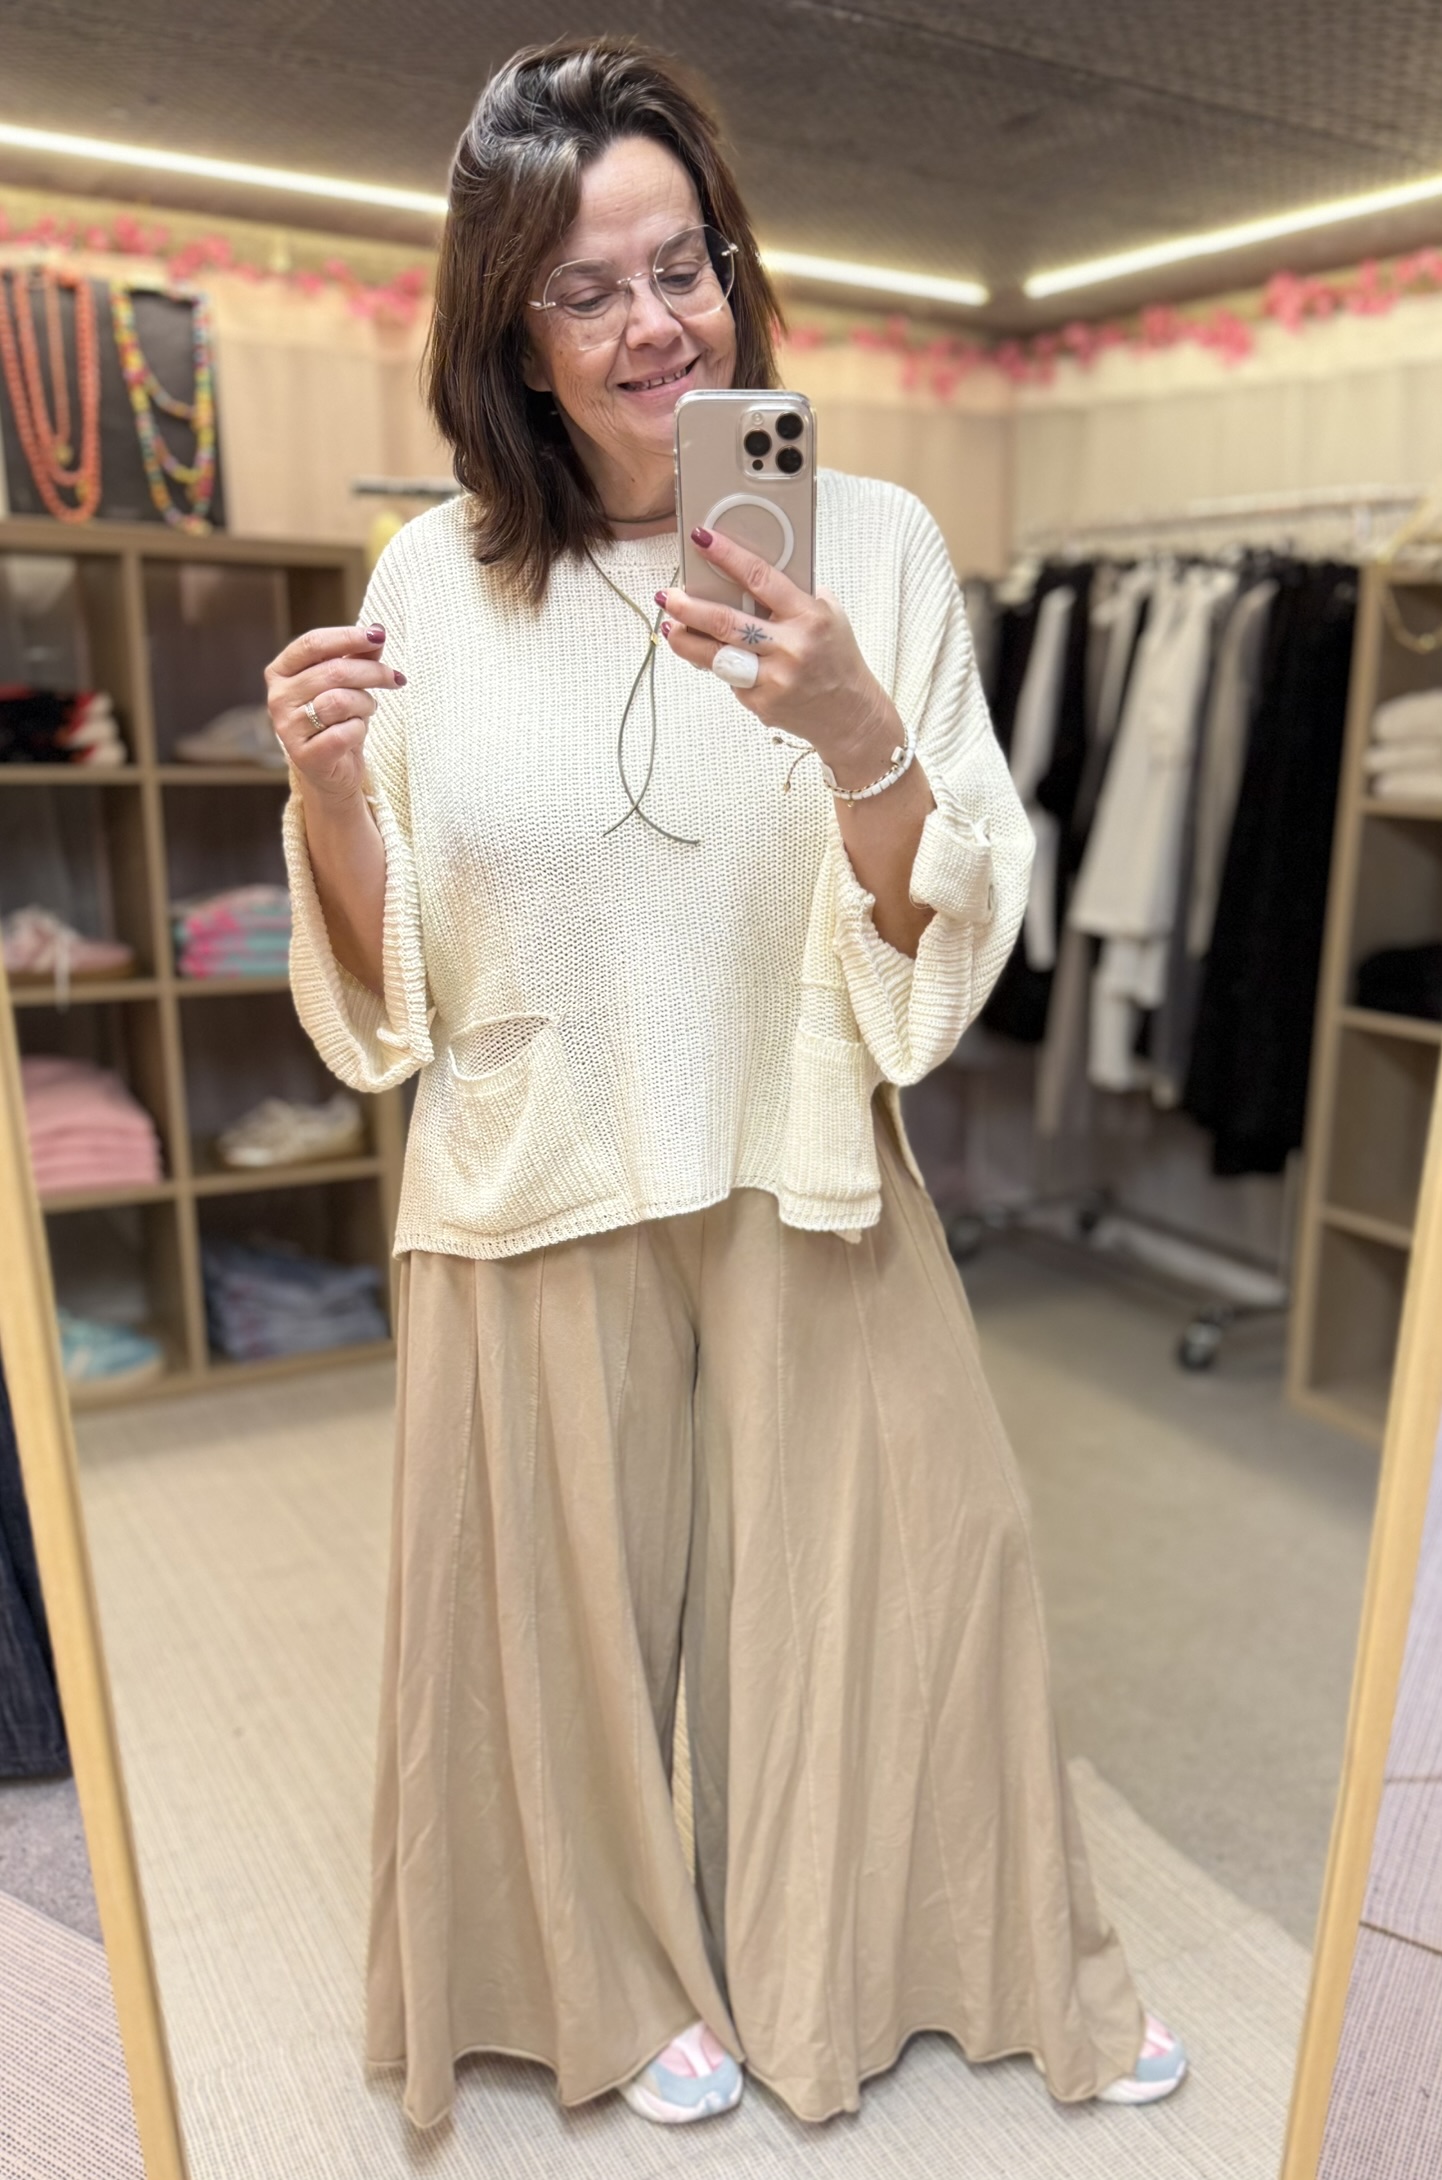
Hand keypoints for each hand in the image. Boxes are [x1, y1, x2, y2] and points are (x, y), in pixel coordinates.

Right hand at [264, 623, 405, 805]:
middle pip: (333, 671)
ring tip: (369, 709)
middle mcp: (278, 698)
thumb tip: (376, 631)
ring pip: (340, 701)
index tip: (378, 635)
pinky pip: (345, 732)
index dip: (347, 636)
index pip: (312, 643)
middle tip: (394, 678)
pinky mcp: (305, 755)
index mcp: (280, 672)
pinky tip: (356, 732)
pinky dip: (359, 730)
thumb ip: (358, 656)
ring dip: (366, 703)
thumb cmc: (337, 720)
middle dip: (372, 672)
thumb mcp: (347, 684)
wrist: (332, 771)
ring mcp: (287, 728)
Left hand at [657, 526, 901, 786]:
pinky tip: (716, 659)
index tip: (701, 538)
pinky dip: (720, 667)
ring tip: (670, 627)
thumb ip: (793, 594)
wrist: (851, 715)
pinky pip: (730, 680)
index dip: (726, 555)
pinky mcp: (761, 704)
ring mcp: (774, 679)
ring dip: (685, 641)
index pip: (759, 578)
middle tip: (667, 596)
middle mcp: (791, 647)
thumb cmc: (836, 657)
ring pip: (716, 657)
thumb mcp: (828, 615)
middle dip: (689, 607)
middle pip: (726, 622)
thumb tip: (746, 572)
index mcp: (808, 616)